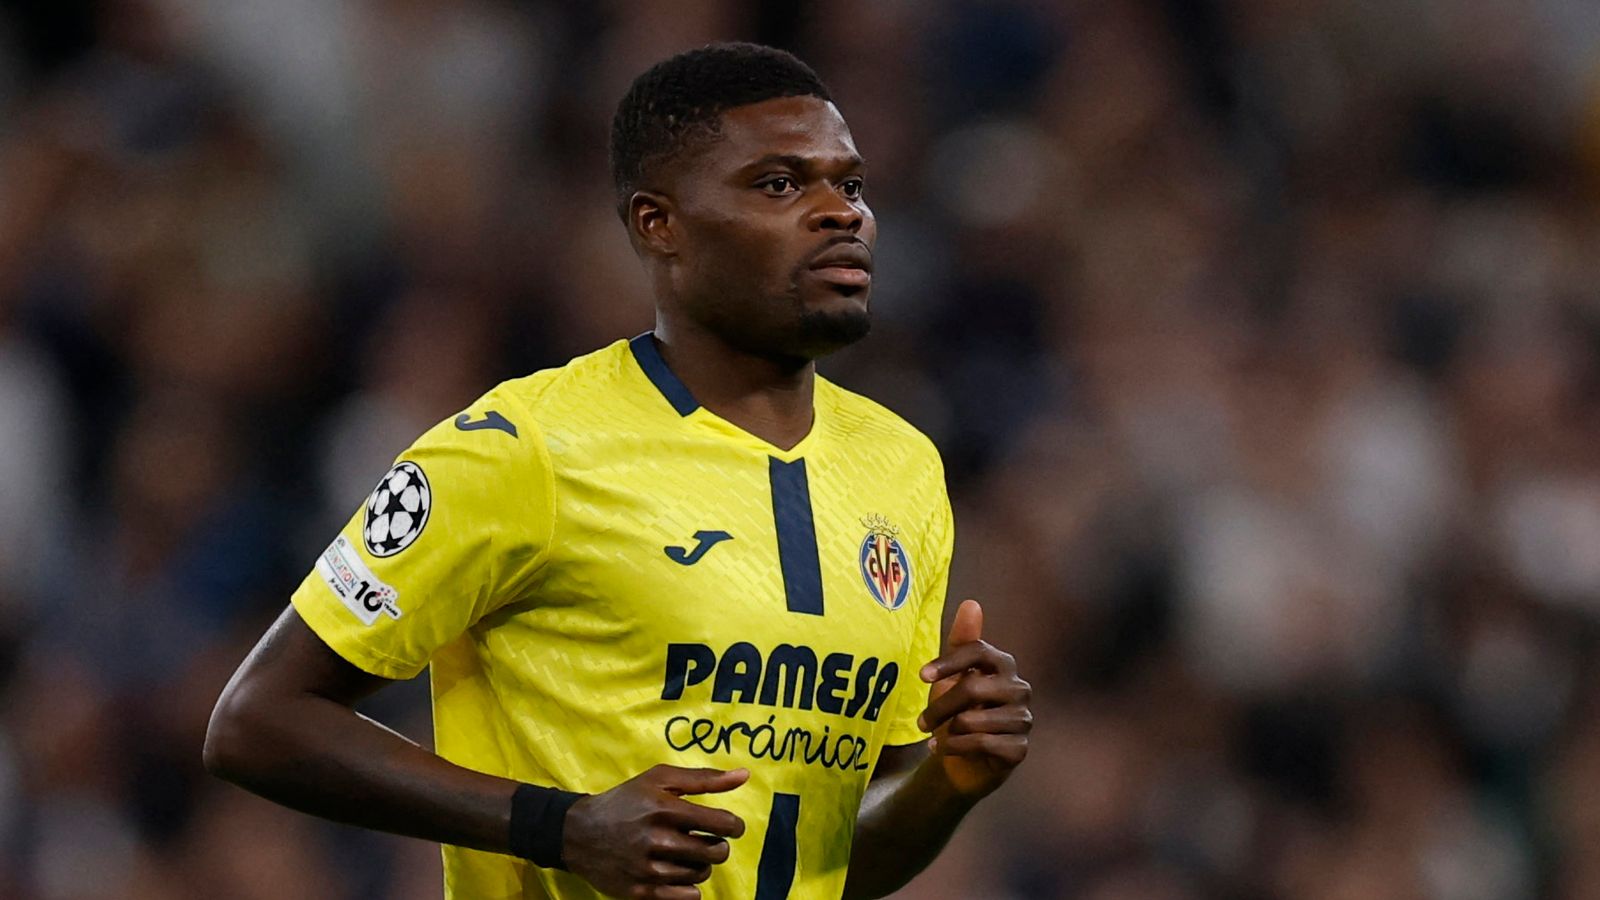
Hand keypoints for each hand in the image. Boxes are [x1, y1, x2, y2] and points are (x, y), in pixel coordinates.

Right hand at [562, 765, 747, 898]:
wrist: (579, 833)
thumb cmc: (626, 801)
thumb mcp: (660, 779)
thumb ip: (704, 778)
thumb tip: (745, 776)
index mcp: (664, 808)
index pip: (721, 823)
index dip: (734, 826)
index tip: (730, 826)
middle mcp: (656, 839)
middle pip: (715, 852)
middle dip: (719, 846)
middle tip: (707, 841)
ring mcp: (647, 868)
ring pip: (701, 874)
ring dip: (701, 865)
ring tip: (686, 853)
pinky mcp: (640, 891)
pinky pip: (686, 897)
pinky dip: (689, 887)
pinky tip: (678, 872)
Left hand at [917, 600, 1031, 797]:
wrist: (962, 760)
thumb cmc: (957, 711)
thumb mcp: (952, 676)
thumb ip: (961, 642)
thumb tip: (972, 603)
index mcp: (1003, 665)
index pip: (977, 651)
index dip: (948, 662)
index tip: (921, 676)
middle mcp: (1019, 689)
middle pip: (971, 687)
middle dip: (939, 707)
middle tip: (920, 722)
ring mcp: (1023, 719)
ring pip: (973, 720)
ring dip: (946, 731)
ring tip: (937, 737)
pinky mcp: (1019, 749)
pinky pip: (981, 744)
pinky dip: (955, 748)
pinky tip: (944, 749)